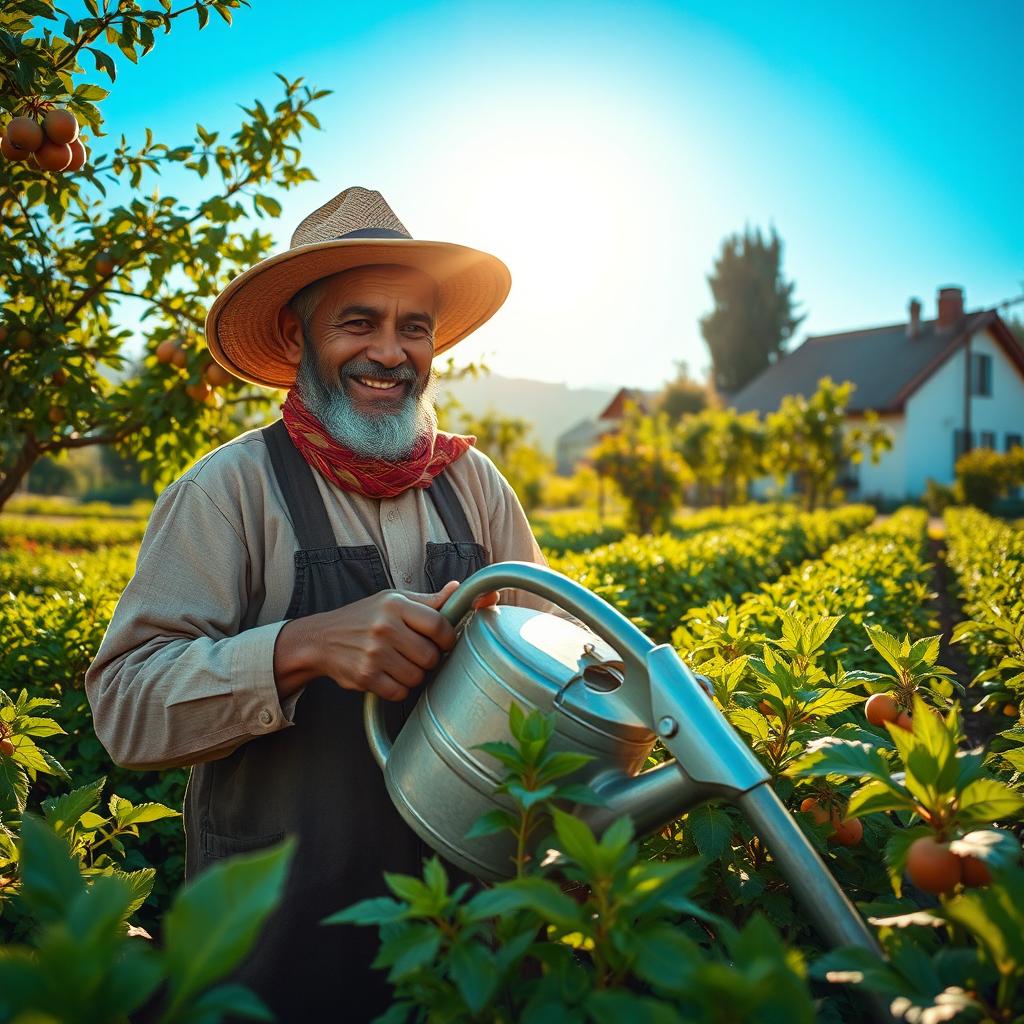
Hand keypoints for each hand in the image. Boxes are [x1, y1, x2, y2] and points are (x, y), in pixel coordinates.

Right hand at [274, 580, 500, 703]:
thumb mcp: (392, 600)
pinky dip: (398, 688)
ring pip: (417, 676)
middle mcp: (384, 627)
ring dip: (413, 675)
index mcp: (395, 604)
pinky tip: (388, 676)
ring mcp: (374, 653)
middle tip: (416, 654)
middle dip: (428, 659)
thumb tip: (458, 589)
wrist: (321, 639)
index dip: (447, 638)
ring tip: (400, 664)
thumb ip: (427, 600)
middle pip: (431, 656)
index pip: (439, 625)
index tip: (442, 642)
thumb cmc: (363, 618)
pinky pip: (400, 692)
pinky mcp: (365, 676)